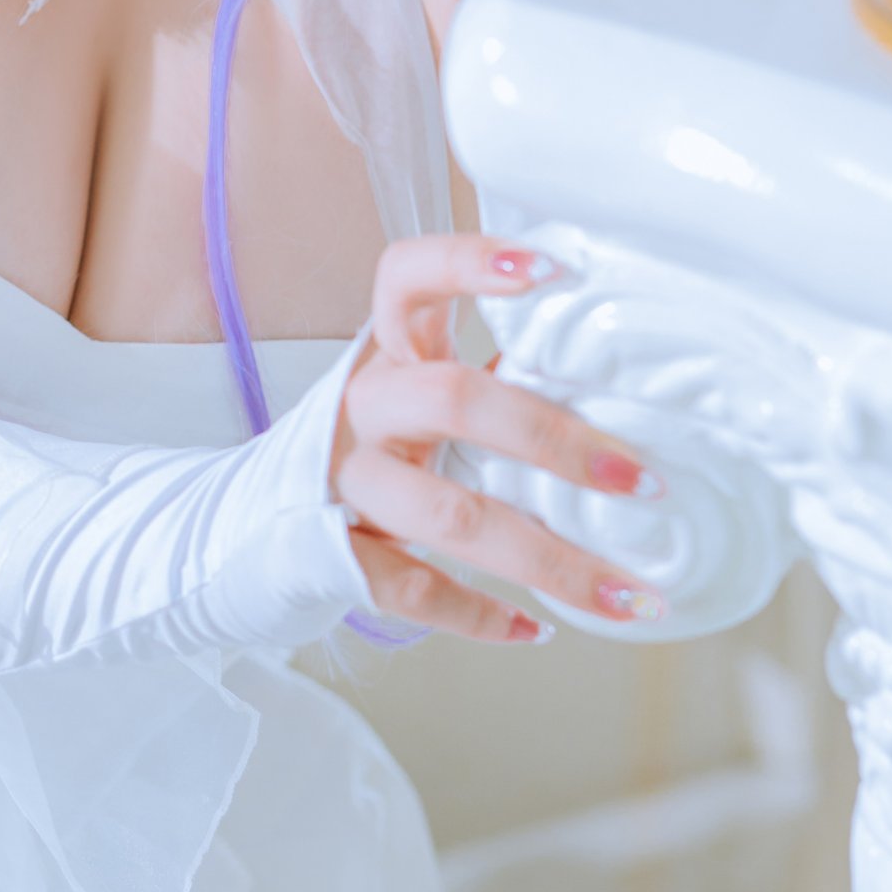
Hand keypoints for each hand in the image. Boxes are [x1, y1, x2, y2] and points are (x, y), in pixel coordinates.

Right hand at [333, 233, 665, 642]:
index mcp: (385, 353)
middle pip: (451, 400)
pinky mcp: (331, 557)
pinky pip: (413, 589)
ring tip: (630, 595)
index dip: (469, 262)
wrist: (248, 529)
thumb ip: (495, 385)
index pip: (406, 278)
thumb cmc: (370, 453)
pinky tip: (535, 629)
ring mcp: (342, 484)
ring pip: (449, 516)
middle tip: (643, 480)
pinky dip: (480, 615)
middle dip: (555, 440)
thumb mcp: (417, 399)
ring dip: (550, 559)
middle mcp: (361, 409)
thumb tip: (624, 399)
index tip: (553, 270)